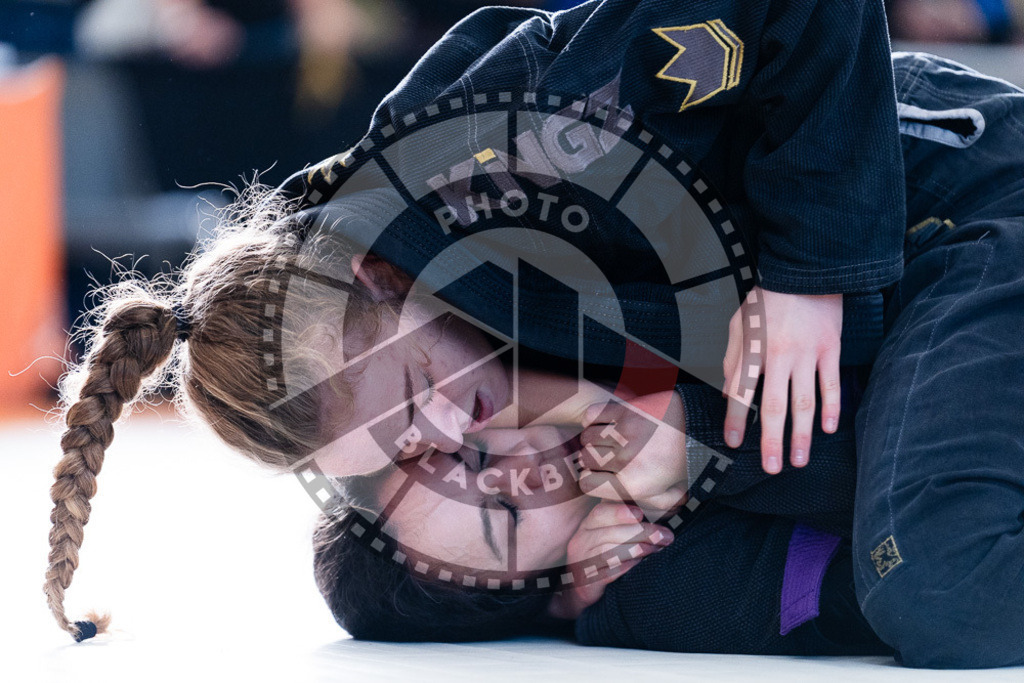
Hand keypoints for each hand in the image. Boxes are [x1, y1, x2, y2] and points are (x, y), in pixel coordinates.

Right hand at [547, 502, 671, 619]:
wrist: (580, 589)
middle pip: (611, 533)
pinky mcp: (588, 582)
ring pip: (610, 551)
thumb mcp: (606, 536)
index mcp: (587, 526)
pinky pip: (609, 573)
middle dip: (642, 532)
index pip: (600, 513)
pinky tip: (640, 565)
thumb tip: (657, 514)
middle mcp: (581, 541)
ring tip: (657, 549)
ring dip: (638, 549)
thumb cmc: (601, 558)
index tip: (641, 514)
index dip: (620, 512)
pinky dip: (627, 567)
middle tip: (665, 536)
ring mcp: (582, 562)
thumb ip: (623, 524)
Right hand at [577, 391, 687, 516]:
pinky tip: (603, 423)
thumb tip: (629, 512)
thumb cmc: (684, 463)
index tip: (600, 475)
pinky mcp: (626, 410)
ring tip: (605, 440)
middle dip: (592, 460)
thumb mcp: (670, 494)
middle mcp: (625, 460)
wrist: (700, 429)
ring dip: (593, 439)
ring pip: (587, 437)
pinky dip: (592, 419)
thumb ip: (648, 508)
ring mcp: (624, 433)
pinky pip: (592, 415)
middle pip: (584, 460)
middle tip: (605, 456)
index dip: (591, 480)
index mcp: (632, 484)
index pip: (587, 483)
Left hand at [722, 287, 841, 473]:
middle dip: (771, 440)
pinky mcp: (831, 349)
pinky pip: (831, 384)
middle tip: (771, 468)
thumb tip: (727, 395)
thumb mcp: (738, 325)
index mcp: (753, 350)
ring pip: (805, 402)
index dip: (735, 419)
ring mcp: (808, 354)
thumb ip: (732, 360)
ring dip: (802, 434)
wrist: (805, 272)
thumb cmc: (766, 301)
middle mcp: (779, 356)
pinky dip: (831, 408)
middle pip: (774, 406)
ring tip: (799, 460)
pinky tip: (828, 429)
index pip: (740, 393)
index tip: (733, 443)